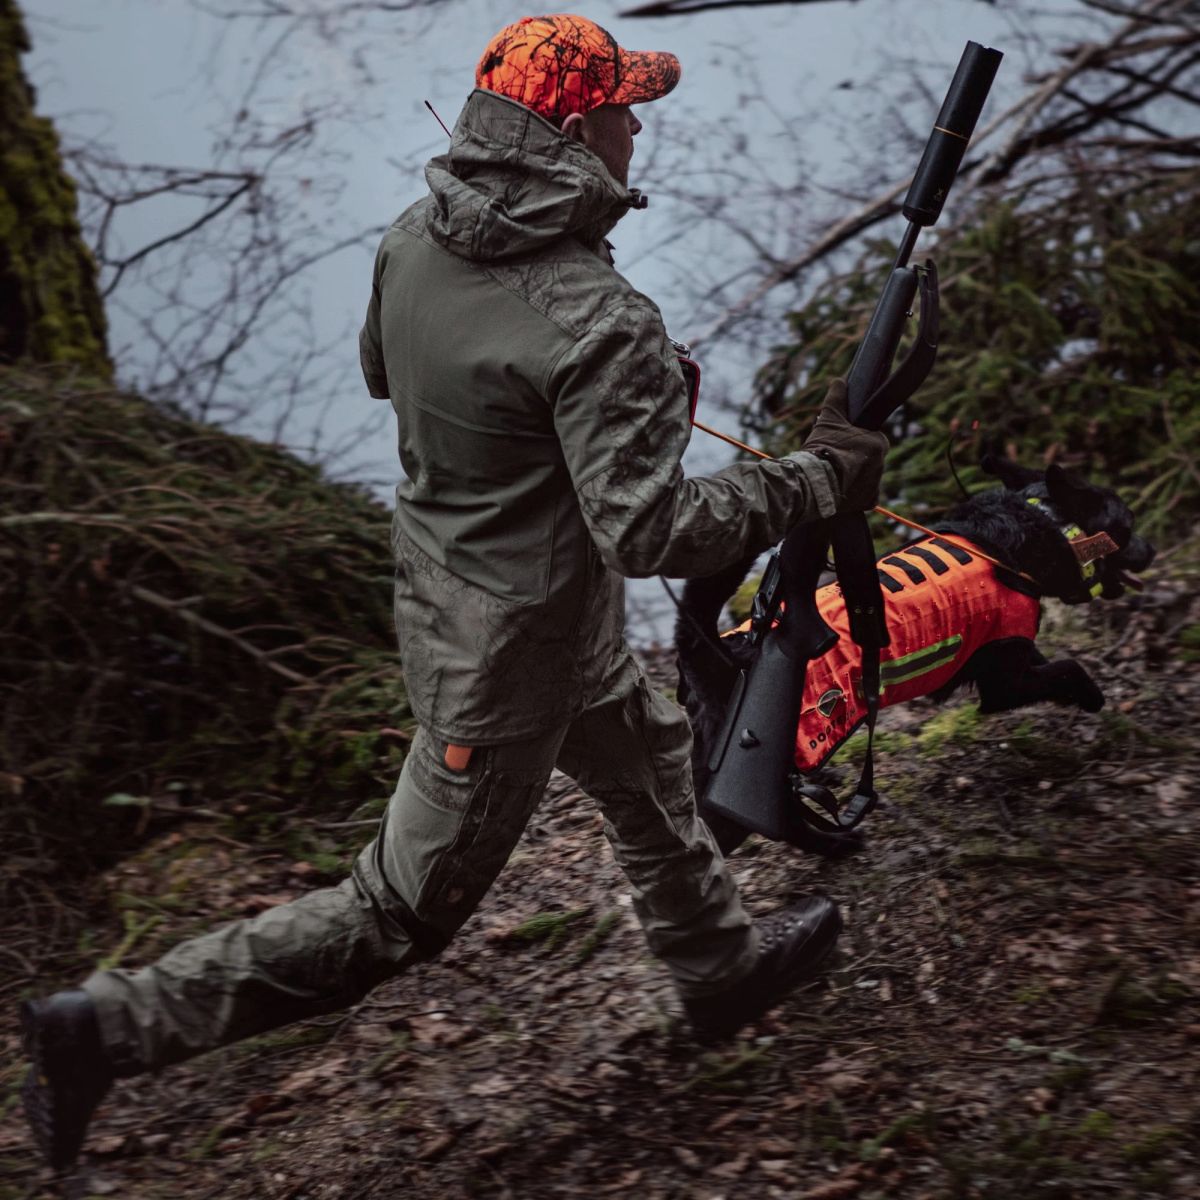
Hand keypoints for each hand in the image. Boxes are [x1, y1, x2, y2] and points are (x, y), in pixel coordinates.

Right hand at [802, 380, 888, 511]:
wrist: (813, 481)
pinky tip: (841, 489)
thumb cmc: (823, 448)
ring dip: (855, 476)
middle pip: (871, 459)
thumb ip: (836, 399)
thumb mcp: (828, 419)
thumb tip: (839, 381)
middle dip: (857, 459)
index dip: (859, 440)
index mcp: (879, 443)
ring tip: (834, 475)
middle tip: (836, 459)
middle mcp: (882, 465)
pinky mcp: (868, 502)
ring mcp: (875, 484)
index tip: (844, 443)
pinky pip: (865, 496)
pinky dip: (856, 494)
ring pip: (868, 477)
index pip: (874, 440)